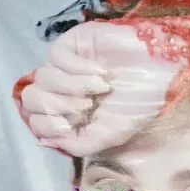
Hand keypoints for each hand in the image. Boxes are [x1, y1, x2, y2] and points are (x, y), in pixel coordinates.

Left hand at [18, 21, 179, 157]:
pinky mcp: (71, 45)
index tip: (71, 125)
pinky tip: (100, 72)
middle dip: (58, 106)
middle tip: (87, 106)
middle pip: (31, 99)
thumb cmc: (136, 107)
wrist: (158, 75)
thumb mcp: (108, 136)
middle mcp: (62, 91)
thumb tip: (42, 142)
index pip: (36, 122)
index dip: (48, 125)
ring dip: (74, 87)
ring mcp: (64, 67)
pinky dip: (79, 69)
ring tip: (101, 89)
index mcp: (69, 116)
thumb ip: (77, 145)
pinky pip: (56, 58)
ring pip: (43, 78)